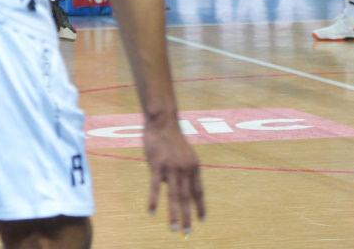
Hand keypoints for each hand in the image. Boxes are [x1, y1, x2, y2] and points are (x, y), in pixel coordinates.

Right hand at [143, 119, 204, 234]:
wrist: (162, 121)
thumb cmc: (171, 137)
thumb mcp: (184, 154)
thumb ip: (182, 171)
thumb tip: (175, 187)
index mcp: (194, 167)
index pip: (198, 191)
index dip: (200, 206)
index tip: (201, 219)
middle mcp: (185, 169)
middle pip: (187, 198)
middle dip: (187, 217)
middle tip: (187, 232)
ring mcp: (172, 167)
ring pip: (173, 195)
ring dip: (174, 214)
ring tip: (174, 228)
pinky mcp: (157, 165)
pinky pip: (155, 186)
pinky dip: (153, 200)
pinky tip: (152, 212)